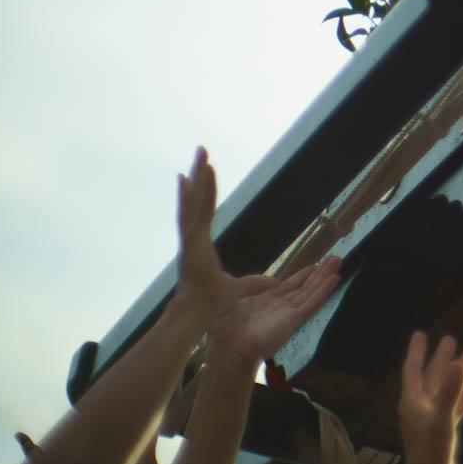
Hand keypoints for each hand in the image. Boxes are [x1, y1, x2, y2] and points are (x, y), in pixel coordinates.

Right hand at [170, 148, 276, 325]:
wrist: (200, 311)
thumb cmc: (212, 302)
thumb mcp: (240, 289)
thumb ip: (255, 284)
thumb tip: (272, 283)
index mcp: (199, 245)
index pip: (201, 213)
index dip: (201, 194)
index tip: (196, 176)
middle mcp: (192, 237)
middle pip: (194, 199)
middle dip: (197, 175)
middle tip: (202, 151)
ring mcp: (190, 237)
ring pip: (194, 200)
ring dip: (199, 176)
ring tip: (203, 154)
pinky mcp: (192, 240)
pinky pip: (198, 211)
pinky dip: (200, 192)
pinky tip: (200, 173)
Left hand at [206, 258, 343, 366]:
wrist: (226, 349)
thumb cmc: (223, 327)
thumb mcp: (233, 297)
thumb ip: (250, 286)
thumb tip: (270, 279)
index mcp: (266, 302)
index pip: (290, 286)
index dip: (303, 275)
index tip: (316, 265)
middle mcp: (280, 307)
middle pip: (304, 286)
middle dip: (319, 272)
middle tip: (336, 258)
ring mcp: (288, 313)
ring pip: (311, 291)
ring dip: (325, 276)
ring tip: (339, 261)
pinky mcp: (293, 320)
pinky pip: (312, 302)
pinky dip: (324, 290)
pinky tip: (335, 279)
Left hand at [399, 332, 462, 463]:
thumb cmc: (431, 454)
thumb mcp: (443, 421)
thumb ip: (451, 393)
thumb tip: (458, 363)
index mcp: (412, 403)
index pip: (412, 370)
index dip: (417, 352)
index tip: (421, 334)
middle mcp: (419, 409)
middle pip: (430, 377)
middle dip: (440, 359)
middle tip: (450, 339)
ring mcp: (431, 421)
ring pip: (444, 391)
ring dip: (455, 376)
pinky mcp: (442, 432)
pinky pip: (454, 408)